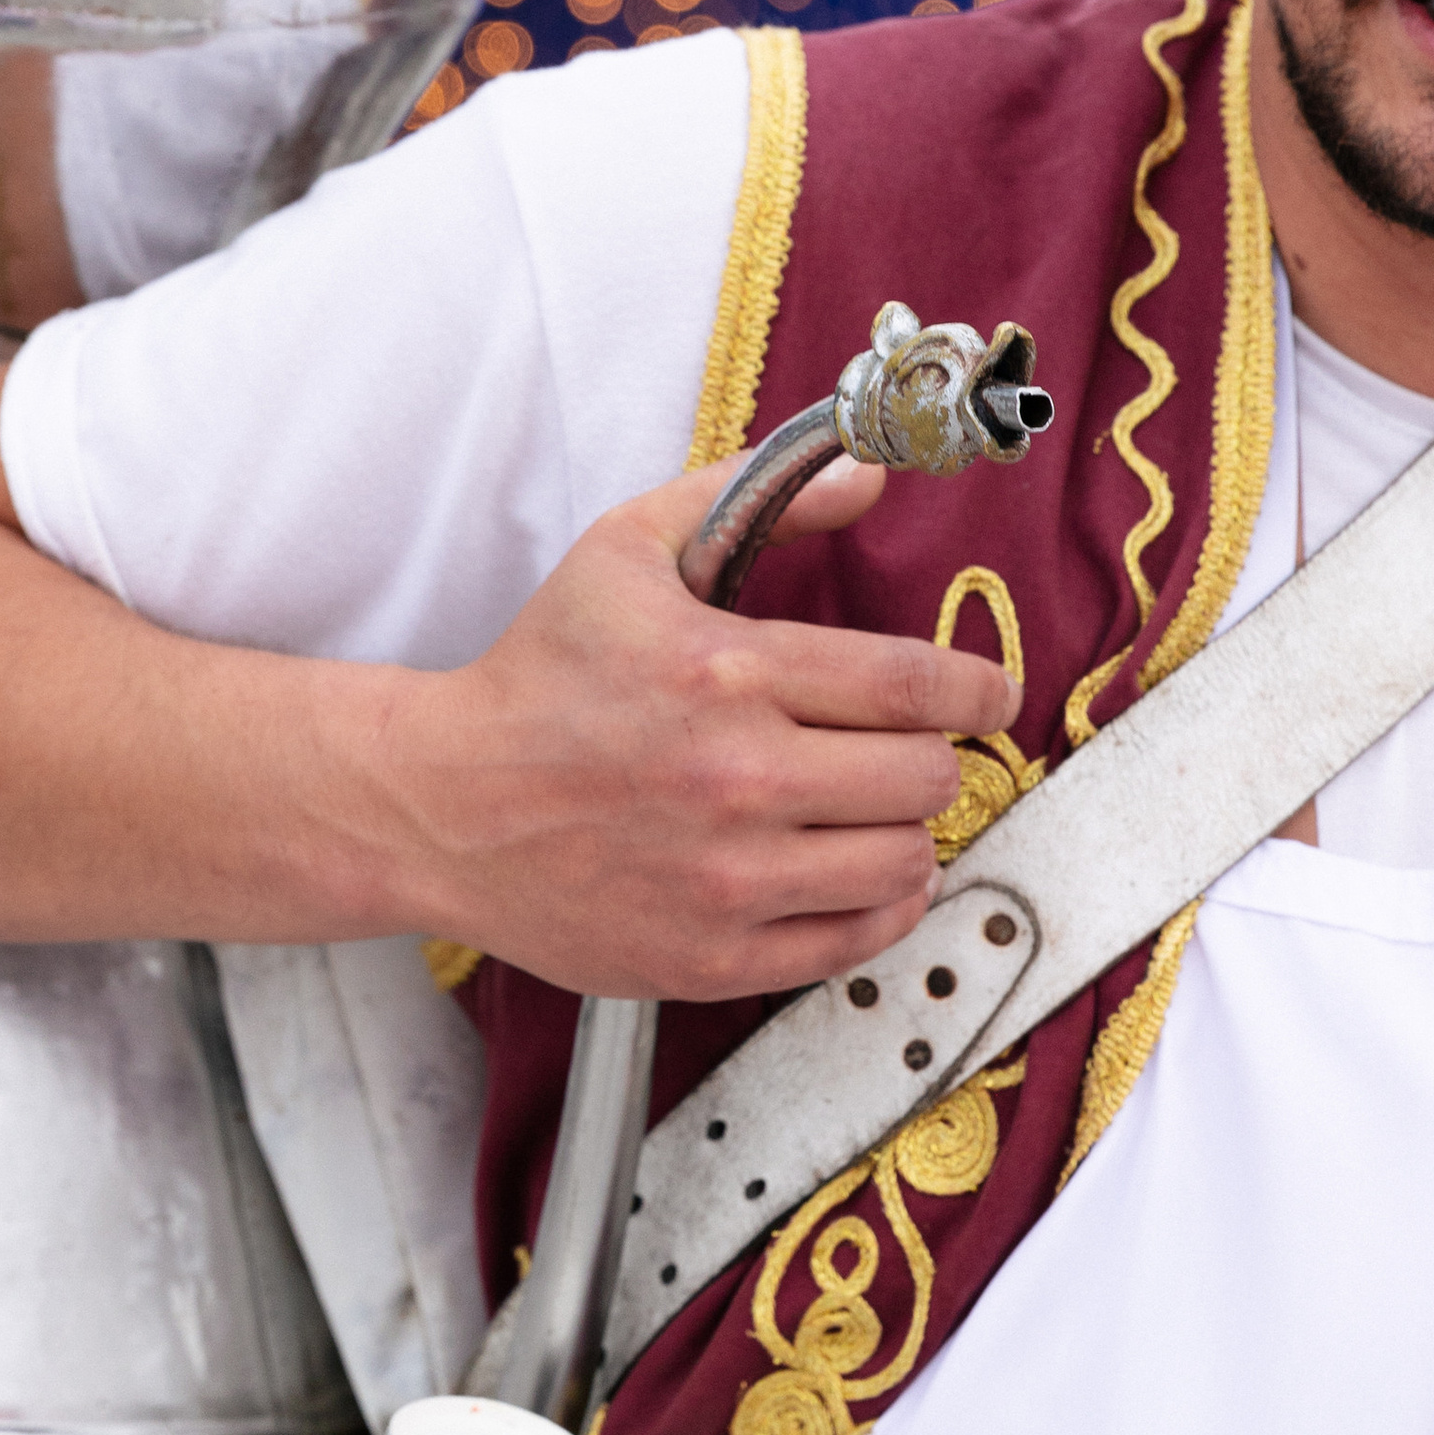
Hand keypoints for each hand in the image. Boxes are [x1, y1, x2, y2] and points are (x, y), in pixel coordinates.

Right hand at [373, 457, 1023, 1002]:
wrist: (444, 805)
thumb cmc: (539, 674)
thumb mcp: (630, 549)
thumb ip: (753, 500)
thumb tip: (867, 478)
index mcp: (725, 672)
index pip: (913, 686)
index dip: (977, 689)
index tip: (989, 693)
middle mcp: (736, 780)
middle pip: (923, 778)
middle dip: (930, 756)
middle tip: (901, 749)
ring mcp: (726, 879)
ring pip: (903, 863)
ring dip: (904, 832)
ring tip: (867, 811)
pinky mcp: (711, 956)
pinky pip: (855, 940)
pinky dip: (875, 906)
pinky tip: (846, 872)